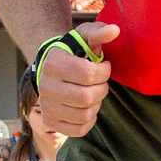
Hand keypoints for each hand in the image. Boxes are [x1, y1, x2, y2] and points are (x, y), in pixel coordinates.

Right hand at [35, 22, 116, 136]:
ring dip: (96, 104)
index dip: (104, 72)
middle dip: (102, 89)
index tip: (104, 67)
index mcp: (53, 64)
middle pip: (86, 97)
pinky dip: (89, 120)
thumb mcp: (84, 36)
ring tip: (93, 93)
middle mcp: (45, 87)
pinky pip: (79, 130)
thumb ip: (100, 31)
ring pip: (84, 115)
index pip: (88, 74)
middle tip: (100, 82)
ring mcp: (46, 107)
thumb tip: (115, 30)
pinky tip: (88, 107)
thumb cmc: (73, 52)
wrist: (50, 68)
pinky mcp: (51, 121)